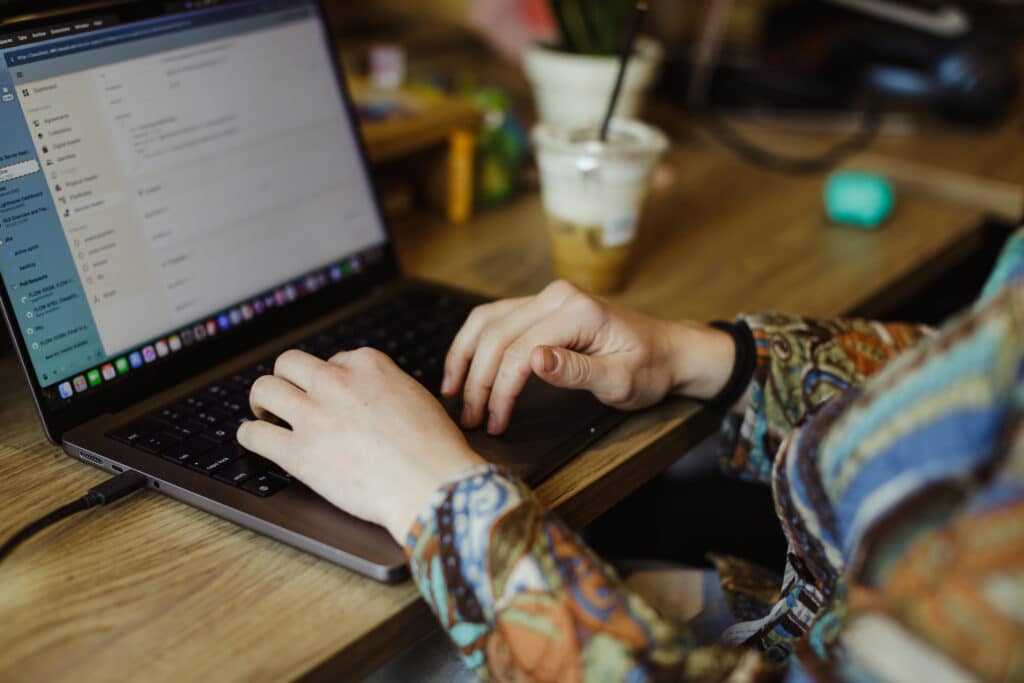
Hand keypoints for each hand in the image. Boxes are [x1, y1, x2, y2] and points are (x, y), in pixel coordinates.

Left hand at [238, 348, 484, 541]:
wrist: (430, 484)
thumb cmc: (433, 449)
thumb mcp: (416, 396)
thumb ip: (387, 387)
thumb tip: (374, 394)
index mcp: (367, 364)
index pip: (334, 359)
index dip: (330, 379)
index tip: (331, 395)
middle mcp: (335, 382)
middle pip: (289, 363)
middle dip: (287, 379)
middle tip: (288, 396)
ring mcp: (313, 415)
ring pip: (264, 389)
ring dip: (261, 401)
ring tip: (265, 414)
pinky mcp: (297, 452)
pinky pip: (254, 434)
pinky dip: (250, 435)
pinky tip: (255, 440)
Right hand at [443, 280, 735, 434]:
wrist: (669, 350)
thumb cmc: (650, 369)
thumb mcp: (622, 381)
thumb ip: (578, 371)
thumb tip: (534, 360)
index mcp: (577, 310)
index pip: (520, 350)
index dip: (500, 390)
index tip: (494, 423)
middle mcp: (557, 295)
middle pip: (496, 335)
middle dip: (477, 380)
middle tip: (470, 418)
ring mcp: (547, 297)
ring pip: (487, 321)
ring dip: (465, 357)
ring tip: (452, 393)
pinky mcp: (542, 306)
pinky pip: (496, 319)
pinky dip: (475, 343)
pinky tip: (464, 367)